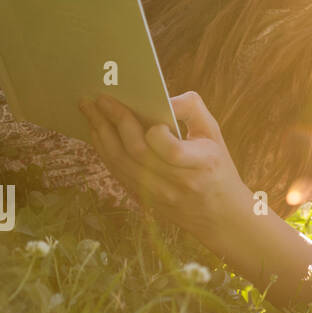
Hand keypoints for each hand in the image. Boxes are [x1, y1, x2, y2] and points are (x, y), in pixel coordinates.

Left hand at [78, 91, 253, 244]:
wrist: (220, 215)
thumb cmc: (217, 167)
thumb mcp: (215, 134)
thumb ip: (193, 109)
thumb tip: (163, 97)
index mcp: (202, 164)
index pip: (171, 151)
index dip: (157, 134)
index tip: (154, 121)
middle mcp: (177, 183)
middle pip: (137, 153)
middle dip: (116, 121)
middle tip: (100, 98)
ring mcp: (158, 195)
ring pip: (121, 163)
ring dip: (102, 135)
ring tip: (90, 112)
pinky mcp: (144, 201)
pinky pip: (118, 173)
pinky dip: (104, 151)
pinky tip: (97, 133)